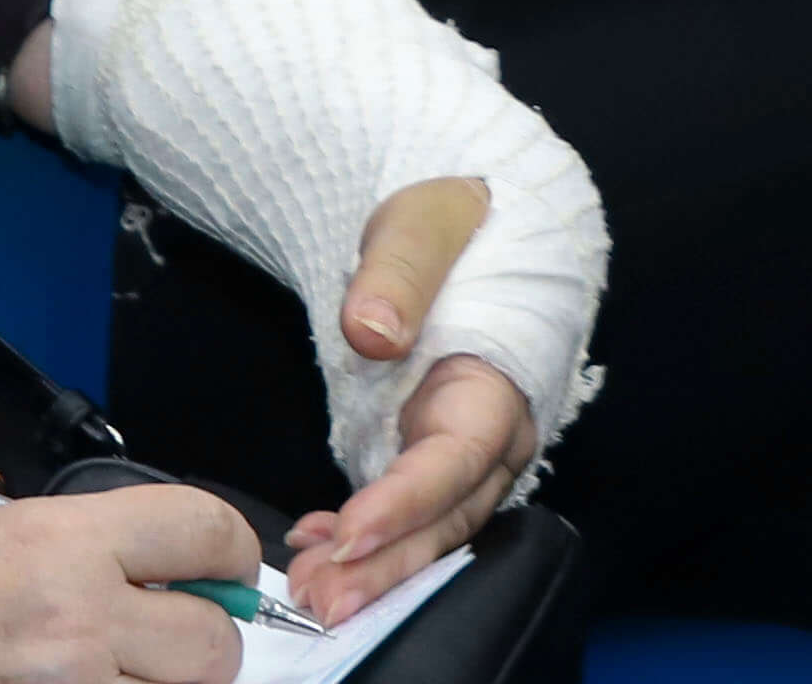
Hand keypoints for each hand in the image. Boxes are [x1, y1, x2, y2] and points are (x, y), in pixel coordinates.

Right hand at [0, 481, 259, 683]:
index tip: (227, 568)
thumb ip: (94, 547)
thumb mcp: (3, 528)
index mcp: (68, 540)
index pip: (206, 532)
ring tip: (117, 669)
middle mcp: (79, 612)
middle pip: (215, 643)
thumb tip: (172, 568)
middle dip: (207, 641)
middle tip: (176, 638)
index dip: (233, 552)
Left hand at [292, 178, 538, 618]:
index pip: (457, 458)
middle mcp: (492, 430)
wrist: (461, 217)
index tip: (352, 533)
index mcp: (499, 377)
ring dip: (375, 568)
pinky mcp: (429, 452)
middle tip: (323, 596)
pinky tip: (316, 548)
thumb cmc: (449, 215)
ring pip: (429, 528)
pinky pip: (407, 512)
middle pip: (447, 516)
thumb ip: (399, 272)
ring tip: (312, 590)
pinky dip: (365, 540)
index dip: (406, 501)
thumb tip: (373, 332)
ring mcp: (461, 449)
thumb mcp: (421, 222)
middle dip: (388, 564)